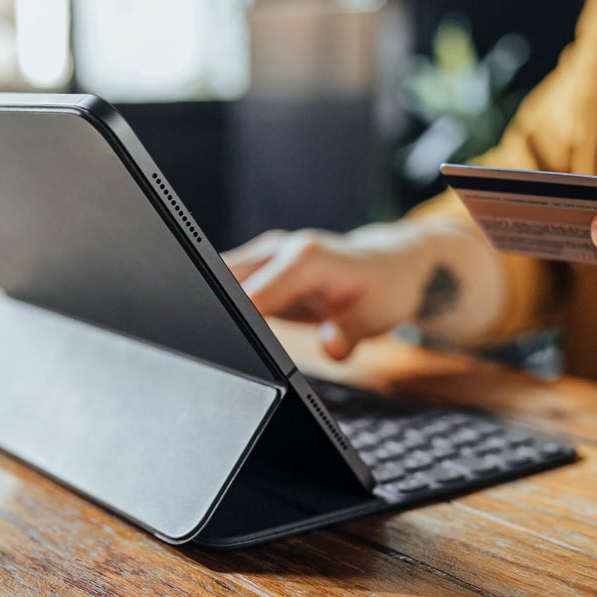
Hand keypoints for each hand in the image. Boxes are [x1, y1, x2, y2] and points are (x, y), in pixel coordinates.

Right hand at [223, 221, 502, 359]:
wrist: (388, 266)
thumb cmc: (383, 291)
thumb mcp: (376, 317)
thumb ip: (350, 334)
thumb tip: (330, 347)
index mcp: (306, 259)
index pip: (254, 293)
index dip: (234, 319)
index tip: (221, 342)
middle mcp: (280, 249)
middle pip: (225, 278)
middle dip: (211, 310)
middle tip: (207, 347)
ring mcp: (267, 255)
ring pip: (220, 277)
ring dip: (211, 304)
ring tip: (209, 339)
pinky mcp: (261, 266)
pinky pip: (228, 282)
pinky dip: (219, 303)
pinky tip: (219, 327)